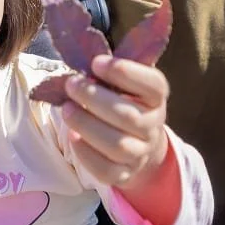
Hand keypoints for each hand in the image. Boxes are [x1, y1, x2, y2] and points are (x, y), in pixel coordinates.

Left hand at [60, 53, 170, 188]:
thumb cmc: (124, 102)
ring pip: (117, 145)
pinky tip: (74, 138)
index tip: (96, 62)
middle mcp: (153, 125)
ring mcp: (141, 152)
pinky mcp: (125, 174)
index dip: (125, 72)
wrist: (141, 144)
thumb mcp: (125, 83)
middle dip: (94, 99)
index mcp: (156, 98)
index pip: (153, 85)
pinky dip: (87, 154)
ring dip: (87, 126)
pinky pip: (107, 171)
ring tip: (68, 110)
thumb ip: (111, 70)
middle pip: (128, 116)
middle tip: (71, 84)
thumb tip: (80, 50)